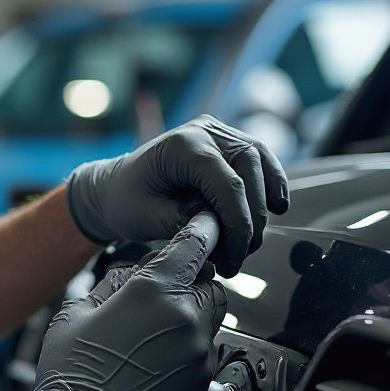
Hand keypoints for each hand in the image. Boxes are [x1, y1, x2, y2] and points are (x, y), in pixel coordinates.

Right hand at [7, 212, 227, 390]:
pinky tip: (158, 359)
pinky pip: (206, 351)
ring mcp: (197, 352)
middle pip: (211, 282)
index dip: (199, 231)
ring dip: (193, 314)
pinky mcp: (201, 382)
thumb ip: (114, 284)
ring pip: (212, 317)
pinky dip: (190, 347)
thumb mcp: (78, 311)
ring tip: (158, 329)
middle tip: (165, 291)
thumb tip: (133, 275)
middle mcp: (185, 318)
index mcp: (154, 291)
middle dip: (193, 280)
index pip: (192, 245)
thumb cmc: (72, 371)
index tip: (203, 226)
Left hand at [67, 114, 289, 276]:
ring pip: (260, 161)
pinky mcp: (225, 142)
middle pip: (250, 171)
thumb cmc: (125, 202)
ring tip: (251, 240)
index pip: (227, 185)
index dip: (238, 226)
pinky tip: (274, 209)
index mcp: (182, 145)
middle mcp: (203, 131)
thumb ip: (186, 222)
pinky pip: (258, 160)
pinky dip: (268, 184)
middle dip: (252, 219)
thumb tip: (222, 231)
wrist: (114, 187)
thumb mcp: (147, 218)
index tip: (234, 259)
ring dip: (264, 202)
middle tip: (239, 255)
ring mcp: (216, 132)